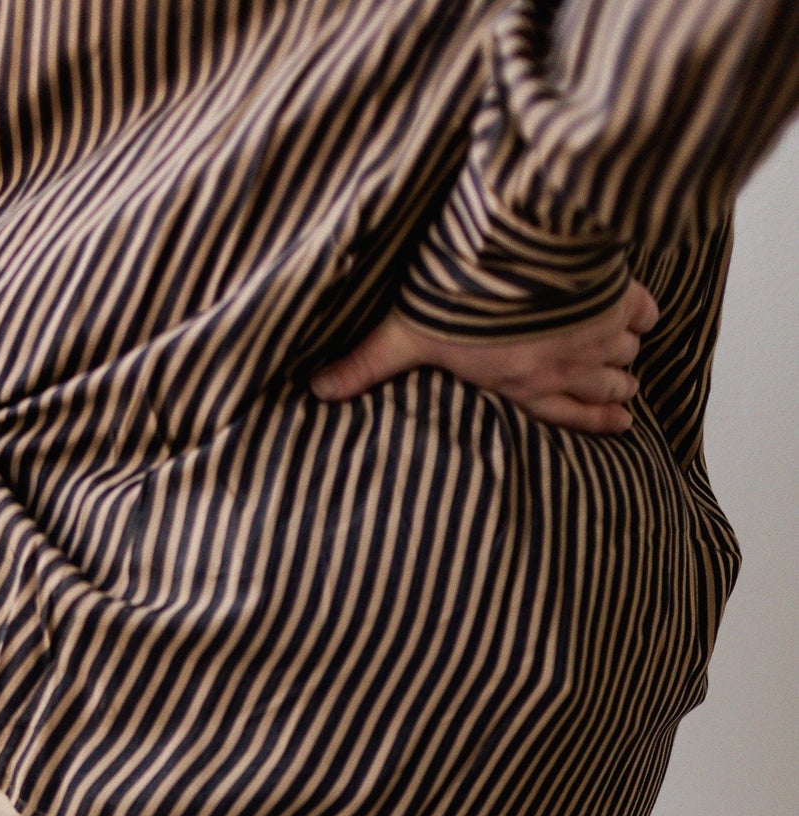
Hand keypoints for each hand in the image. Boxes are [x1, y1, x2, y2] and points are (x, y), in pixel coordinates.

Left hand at [310, 280, 660, 434]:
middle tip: (628, 390)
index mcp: (521, 382)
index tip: (621, 426)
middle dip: (616, 388)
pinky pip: (643, 308)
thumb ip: (367, 364)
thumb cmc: (461, 293)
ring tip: (631, 354)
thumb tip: (317, 390)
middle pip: (605, 385)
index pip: (564, 414)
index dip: (594, 422)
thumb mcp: (406, 333)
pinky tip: (642, 308)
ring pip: (625, 351)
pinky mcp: (615, 289)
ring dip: (628, 353)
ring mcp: (596, 329)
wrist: (514, 244)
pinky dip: (644, 311)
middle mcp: (566, 364)